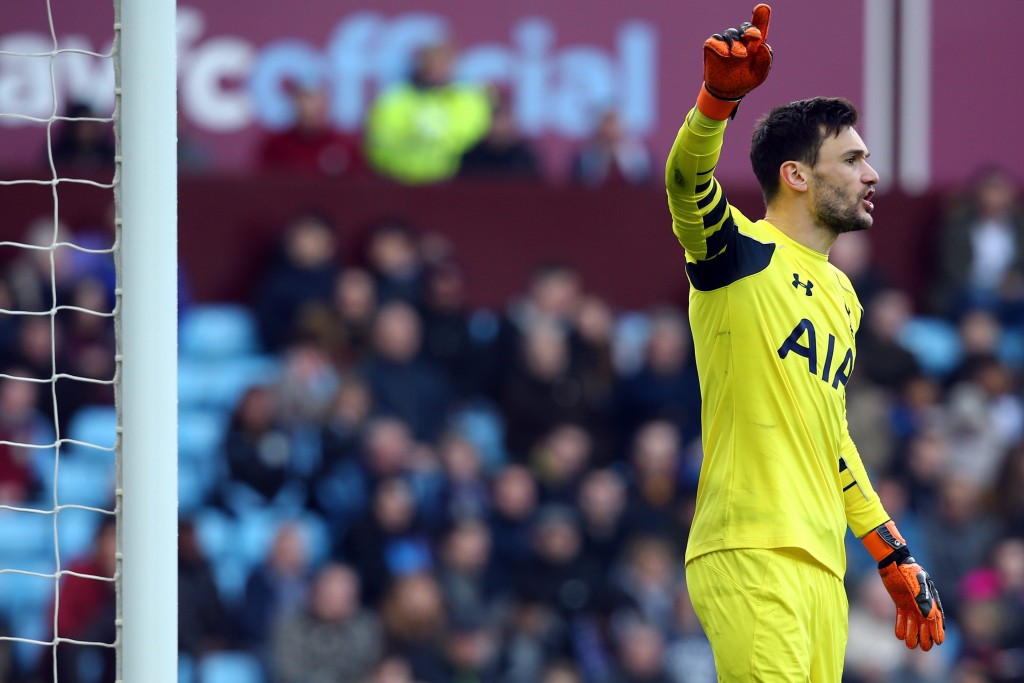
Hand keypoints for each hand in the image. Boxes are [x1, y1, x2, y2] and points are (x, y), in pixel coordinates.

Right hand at [697, 4, 772, 118]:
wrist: (726, 92)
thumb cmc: (745, 80)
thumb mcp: (759, 75)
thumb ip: (765, 61)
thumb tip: (763, 46)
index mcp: (754, 43)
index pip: (758, 26)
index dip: (760, 16)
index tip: (761, 8)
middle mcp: (740, 40)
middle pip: (745, 27)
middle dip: (750, 29)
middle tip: (755, 36)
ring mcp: (725, 43)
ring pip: (730, 34)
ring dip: (736, 43)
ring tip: (739, 55)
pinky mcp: (712, 47)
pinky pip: (714, 41)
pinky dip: (719, 45)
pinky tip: (726, 54)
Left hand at [862, 521, 945, 650]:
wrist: (893, 562)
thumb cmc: (908, 570)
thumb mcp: (917, 583)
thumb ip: (923, 599)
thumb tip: (929, 617)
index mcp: (931, 598)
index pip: (937, 618)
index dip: (938, 630)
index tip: (939, 642)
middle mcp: (922, 603)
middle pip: (926, 624)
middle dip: (927, 636)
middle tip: (926, 648)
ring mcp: (911, 604)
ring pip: (914, 623)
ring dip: (913, 634)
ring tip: (911, 646)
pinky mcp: (900, 603)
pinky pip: (902, 617)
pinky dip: (901, 626)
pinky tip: (899, 636)